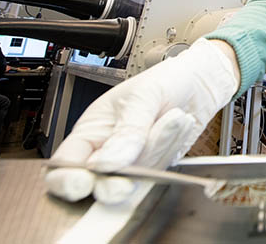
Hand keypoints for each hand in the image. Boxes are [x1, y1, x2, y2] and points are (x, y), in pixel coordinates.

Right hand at [44, 39, 239, 203]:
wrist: (200, 83)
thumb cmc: (165, 80)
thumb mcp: (144, 96)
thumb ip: (127, 131)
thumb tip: (105, 164)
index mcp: (91, 130)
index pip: (65, 164)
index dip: (66, 180)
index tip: (83, 183)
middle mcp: (107, 151)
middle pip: (95, 184)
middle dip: (110, 185)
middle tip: (127, 182)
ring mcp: (133, 163)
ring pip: (133, 179)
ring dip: (156, 150)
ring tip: (172, 117)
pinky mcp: (155, 169)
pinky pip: (157, 174)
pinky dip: (169, 150)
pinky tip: (179, 123)